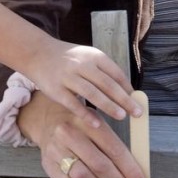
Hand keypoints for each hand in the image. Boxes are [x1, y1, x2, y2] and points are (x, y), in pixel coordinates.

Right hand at [20, 43, 140, 128]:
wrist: (39, 54)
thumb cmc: (70, 59)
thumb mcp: (89, 57)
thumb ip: (106, 72)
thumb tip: (128, 92)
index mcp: (94, 56)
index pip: (116, 73)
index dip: (128, 88)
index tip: (138, 101)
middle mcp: (82, 65)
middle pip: (107, 84)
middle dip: (124, 99)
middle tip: (137, 112)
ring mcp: (68, 77)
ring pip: (92, 93)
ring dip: (108, 105)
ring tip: (122, 116)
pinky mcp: (56, 90)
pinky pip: (73, 103)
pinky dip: (85, 114)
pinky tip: (97, 123)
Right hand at [20, 92, 147, 177]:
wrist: (48, 119)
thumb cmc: (81, 123)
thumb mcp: (99, 122)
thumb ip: (117, 143)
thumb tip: (137, 171)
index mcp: (88, 120)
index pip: (114, 149)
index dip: (130, 169)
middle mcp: (69, 134)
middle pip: (100, 165)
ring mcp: (56, 150)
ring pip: (84, 177)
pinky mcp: (49, 164)